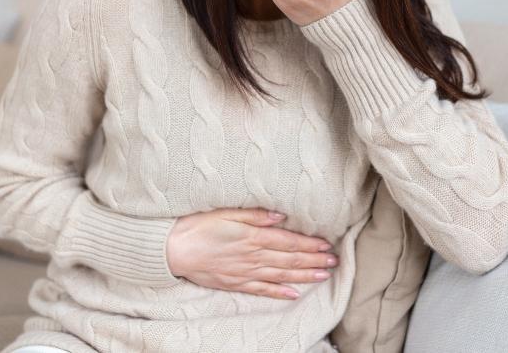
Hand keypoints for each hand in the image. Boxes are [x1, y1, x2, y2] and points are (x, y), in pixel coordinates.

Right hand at [165, 207, 339, 300]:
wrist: (173, 249)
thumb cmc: (198, 225)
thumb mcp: (227, 212)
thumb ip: (255, 215)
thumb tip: (281, 216)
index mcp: (252, 236)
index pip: (289, 242)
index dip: (310, 244)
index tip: (327, 245)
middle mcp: (253, 256)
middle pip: (290, 260)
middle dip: (314, 260)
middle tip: (334, 261)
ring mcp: (245, 272)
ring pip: (281, 276)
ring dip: (304, 276)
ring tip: (323, 275)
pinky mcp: (235, 283)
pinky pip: (262, 290)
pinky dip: (279, 293)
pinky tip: (293, 294)